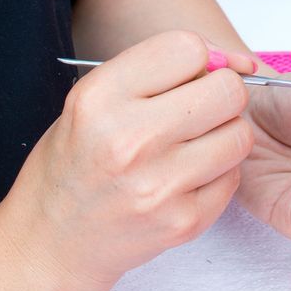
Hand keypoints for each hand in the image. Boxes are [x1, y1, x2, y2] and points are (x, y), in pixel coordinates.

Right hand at [0, 32, 255, 290]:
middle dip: (221, 93)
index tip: (192, 74)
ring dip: (225, 134)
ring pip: (240, 134)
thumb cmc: (76, 162)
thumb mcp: (94, 99)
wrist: (50, 241)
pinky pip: (234, 177)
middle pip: (227, 90)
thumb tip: (236, 61)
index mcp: (100, 97)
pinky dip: (219, 173)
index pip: (188, 48)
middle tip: (201, 108)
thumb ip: (158, 70)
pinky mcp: (182, 222)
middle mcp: (130, 140)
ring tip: (194, 143)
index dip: (199, 58)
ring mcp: (159, 185)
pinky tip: (187, 176)